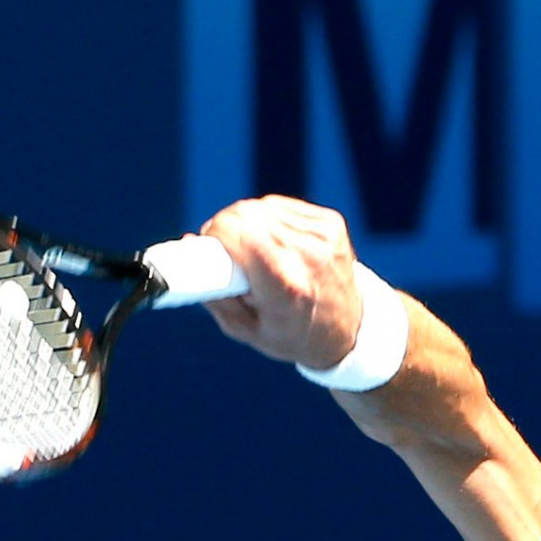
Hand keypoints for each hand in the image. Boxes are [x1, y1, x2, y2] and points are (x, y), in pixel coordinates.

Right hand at [196, 195, 366, 371]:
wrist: (350, 330)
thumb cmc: (292, 334)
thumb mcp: (246, 330)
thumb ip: (214, 292)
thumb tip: (190, 243)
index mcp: (287, 288)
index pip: (239, 233)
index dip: (215, 235)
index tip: (210, 249)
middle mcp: (309, 257)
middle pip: (245, 215)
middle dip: (225, 228)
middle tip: (226, 252)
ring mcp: (324, 237)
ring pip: (260, 207)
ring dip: (246, 223)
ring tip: (252, 251)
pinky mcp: (331, 223)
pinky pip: (280, 205)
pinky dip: (267, 218)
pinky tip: (272, 241)